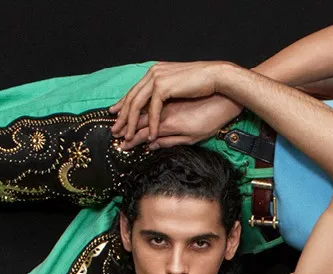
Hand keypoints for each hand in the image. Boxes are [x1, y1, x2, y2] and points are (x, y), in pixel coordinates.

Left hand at [110, 61, 240, 146]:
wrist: (217, 79)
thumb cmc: (204, 90)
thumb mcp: (181, 100)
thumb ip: (166, 111)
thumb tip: (154, 131)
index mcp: (156, 77)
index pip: (135, 93)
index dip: (124, 106)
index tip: (116, 118)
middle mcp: (153, 76)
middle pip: (132, 99)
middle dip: (122, 118)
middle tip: (115, 132)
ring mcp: (157, 79)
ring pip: (137, 104)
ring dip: (132, 123)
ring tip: (128, 138)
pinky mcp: (164, 86)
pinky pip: (152, 108)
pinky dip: (151, 123)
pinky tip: (151, 137)